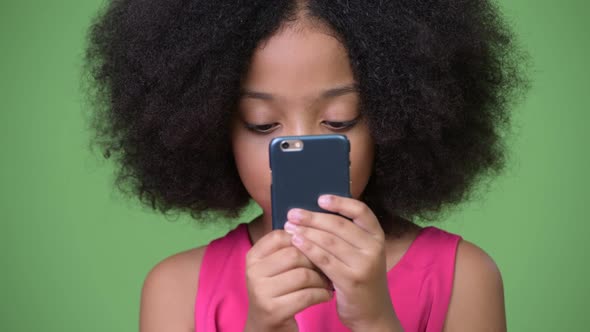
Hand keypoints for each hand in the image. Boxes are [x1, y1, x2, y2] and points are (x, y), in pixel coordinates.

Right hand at [244, 230, 333, 331]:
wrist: (266, 327)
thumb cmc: (278, 291)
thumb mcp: (275, 268)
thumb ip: (288, 248)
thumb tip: (314, 225)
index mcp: (253, 256)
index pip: (281, 236)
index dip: (304, 239)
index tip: (316, 247)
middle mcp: (253, 272)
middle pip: (295, 254)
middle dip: (316, 261)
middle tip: (327, 267)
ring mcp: (261, 292)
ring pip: (303, 275)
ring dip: (321, 279)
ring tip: (327, 282)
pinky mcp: (273, 310)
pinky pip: (307, 295)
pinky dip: (321, 295)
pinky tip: (325, 295)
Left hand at [284, 195, 402, 331]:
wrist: (372, 312)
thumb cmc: (360, 277)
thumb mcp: (361, 253)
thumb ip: (346, 235)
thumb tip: (314, 213)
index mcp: (377, 236)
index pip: (361, 211)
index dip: (340, 202)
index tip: (320, 199)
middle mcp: (374, 248)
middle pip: (339, 225)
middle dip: (312, 218)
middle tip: (292, 213)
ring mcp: (364, 264)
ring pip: (329, 241)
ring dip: (306, 232)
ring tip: (289, 227)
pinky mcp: (351, 280)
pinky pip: (325, 260)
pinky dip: (308, 249)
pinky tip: (296, 243)